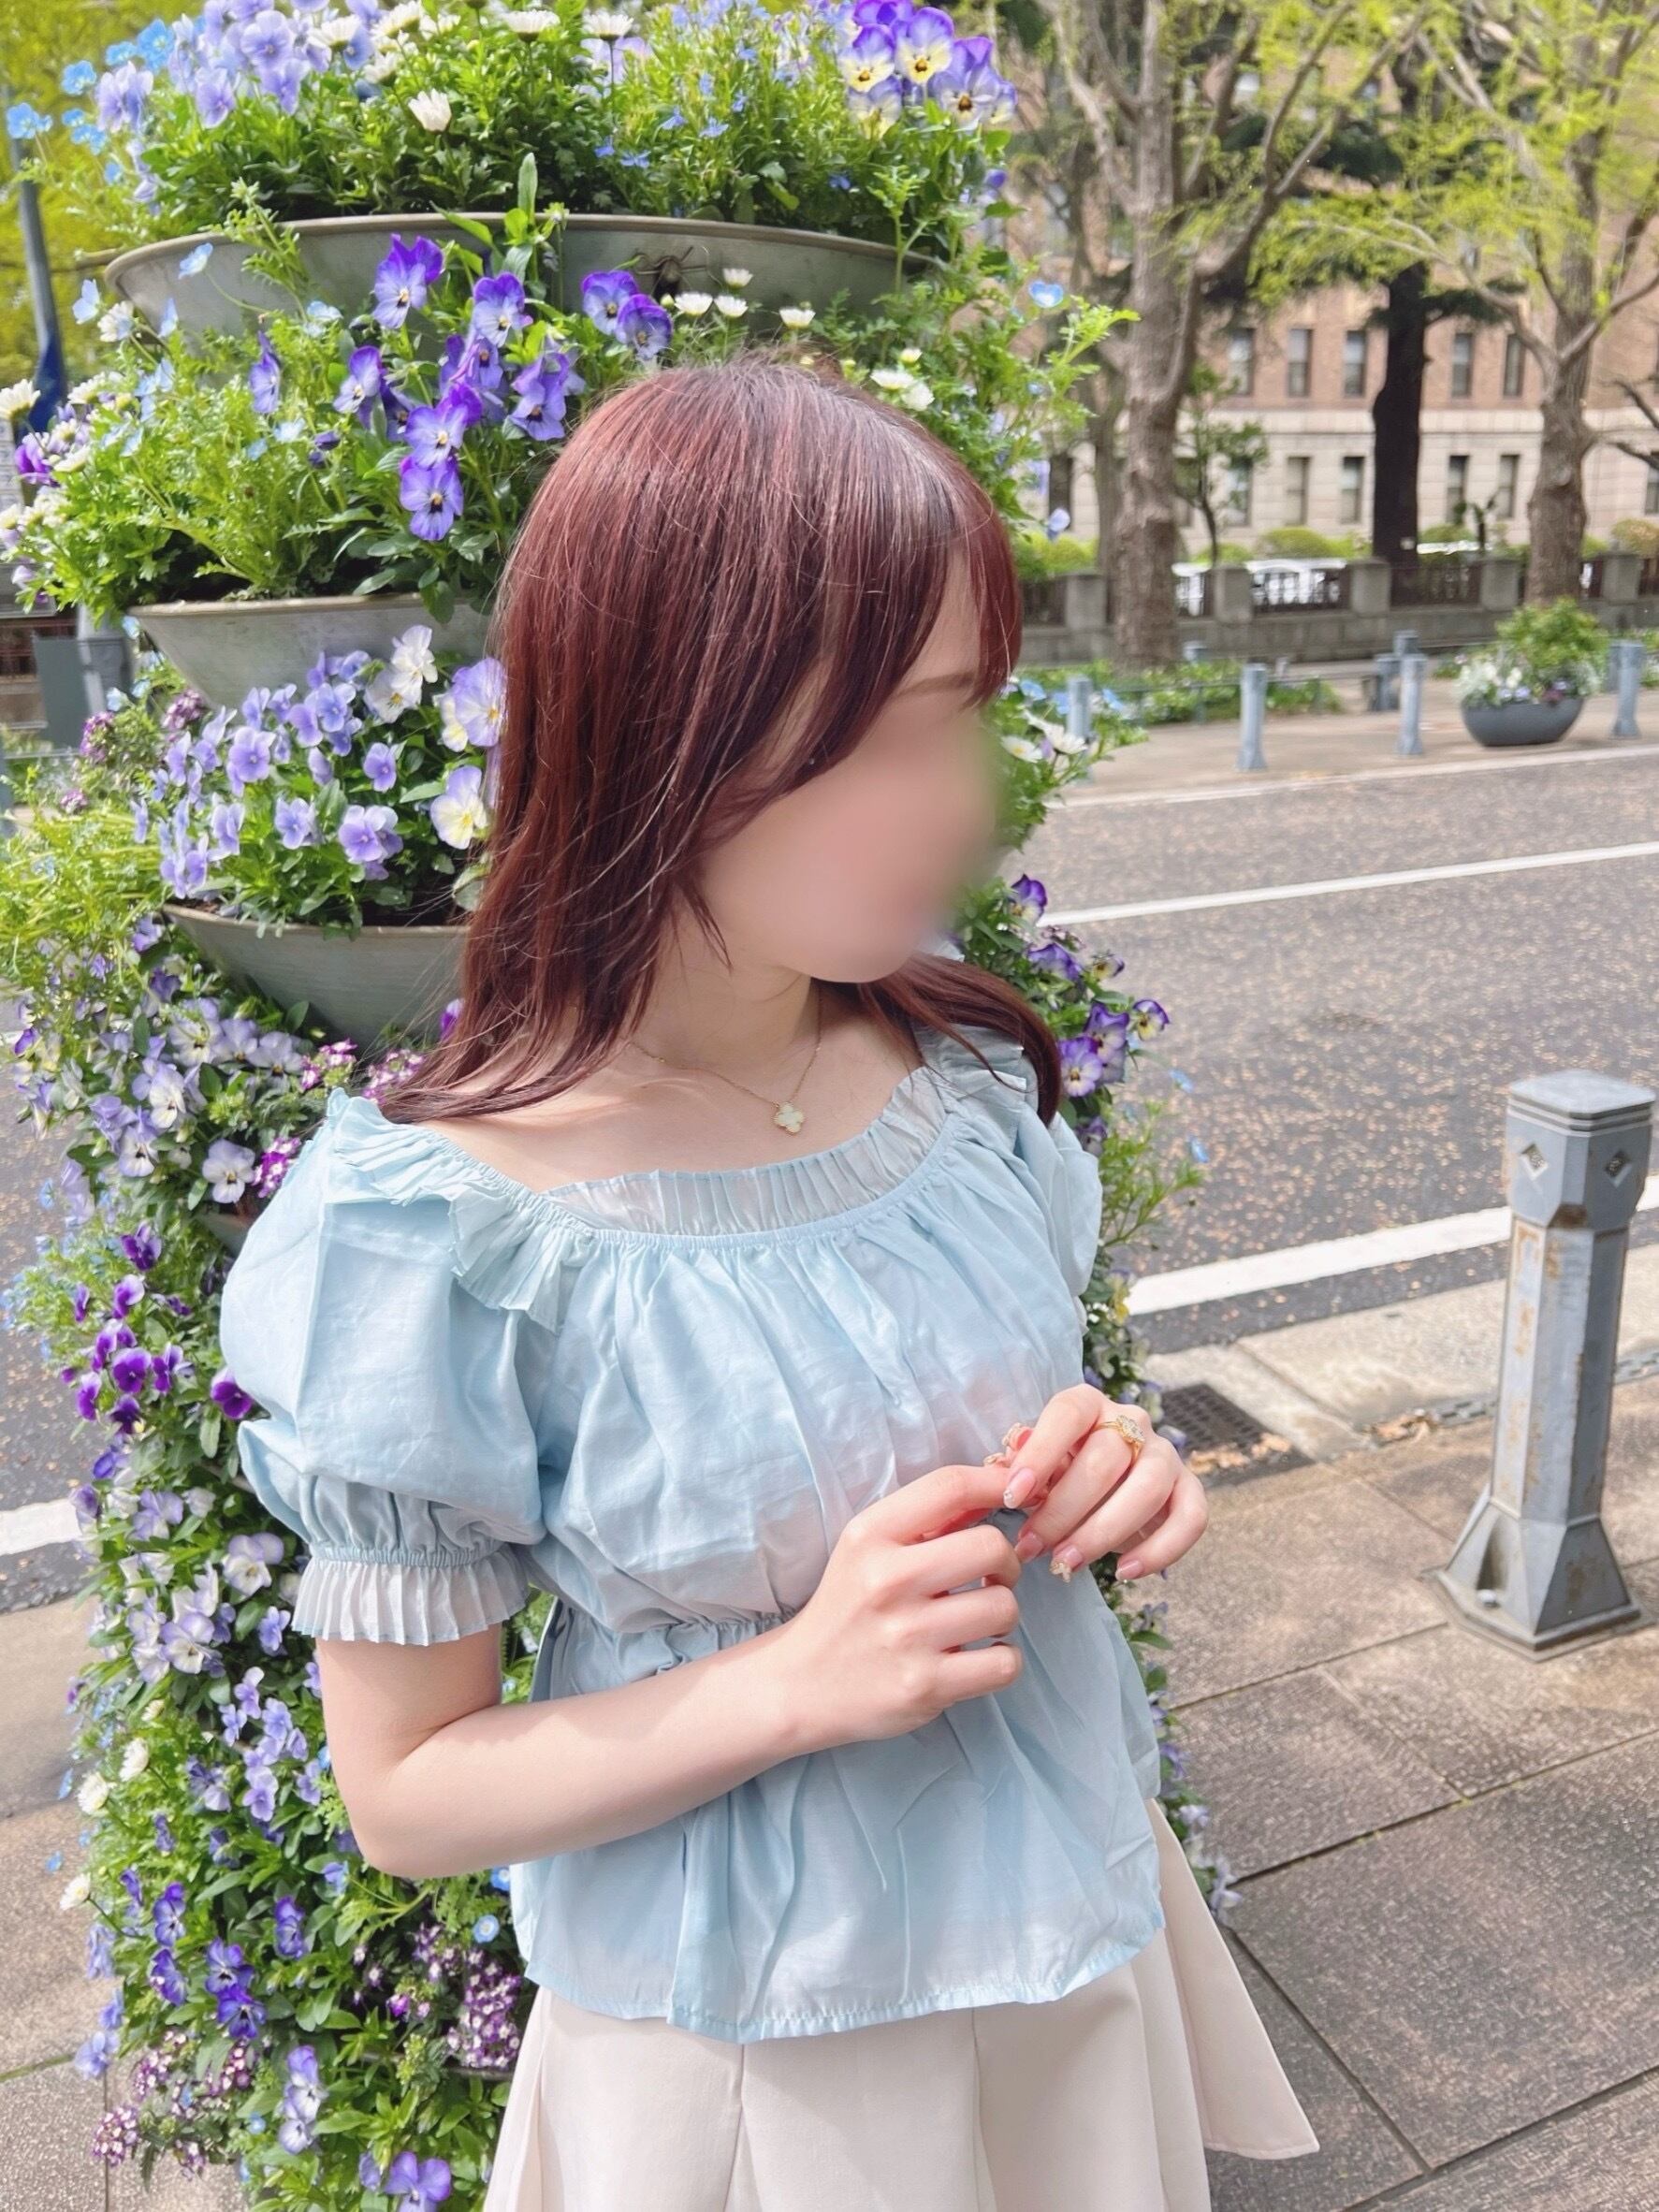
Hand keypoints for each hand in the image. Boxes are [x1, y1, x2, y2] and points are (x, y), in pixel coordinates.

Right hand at [759, 1460, 1026, 1755]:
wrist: (802, 1683)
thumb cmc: (847, 1608)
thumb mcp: (867, 1548)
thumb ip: (928, 1518)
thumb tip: (997, 1484)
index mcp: (870, 1536)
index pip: (949, 1487)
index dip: (995, 1482)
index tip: (1015, 1492)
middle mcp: (887, 1580)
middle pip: (991, 1546)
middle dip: (1006, 1562)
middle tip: (990, 1578)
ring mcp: (907, 1636)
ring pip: (1004, 1607)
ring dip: (1002, 1615)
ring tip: (977, 1621)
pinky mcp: (925, 1687)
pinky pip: (1003, 1663)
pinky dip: (1003, 1659)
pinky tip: (980, 1656)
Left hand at [987, 1386, 1206, 1585]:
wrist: (1108, 1494)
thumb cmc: (1062, 1476)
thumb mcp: (1039, 1469)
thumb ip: (1021, 1468)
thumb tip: (1006, 1470)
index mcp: (1089, 1405)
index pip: (1068, 1413)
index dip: (1040, 1453)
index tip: (1011, 1497)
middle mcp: (1132, 1422)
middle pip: (1105, 1458)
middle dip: (1063, 1509)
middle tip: (1033, 1546)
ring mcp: (1165, 1454)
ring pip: (1147, 1488)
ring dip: (1103, 1531)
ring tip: (1068, 1563)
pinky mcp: (1189, 1489)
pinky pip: (1190, 1518)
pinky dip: (1160, 1550)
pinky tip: (1124, 1572)